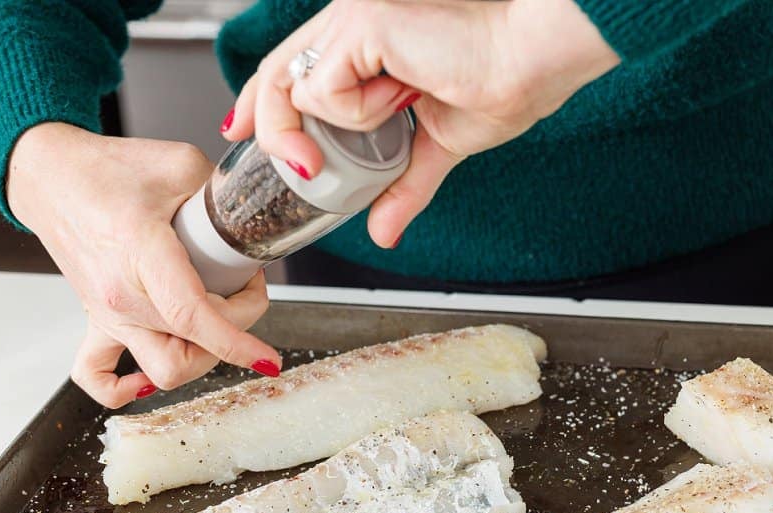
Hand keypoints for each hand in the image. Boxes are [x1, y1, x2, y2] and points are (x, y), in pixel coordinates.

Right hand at [7, 122, 281, 407]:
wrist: (50, 175)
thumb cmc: (107, 170)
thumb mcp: (182, 165)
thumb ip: (226, 196)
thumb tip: (258, 224)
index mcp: (142, 253)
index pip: (193, 316)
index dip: (237, 342)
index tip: (267, 358)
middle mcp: (122, 296)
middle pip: (190, 352)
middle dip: (233, 332)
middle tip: (243, 291)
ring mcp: (108, 314)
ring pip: (161, 371)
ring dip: (198, 358)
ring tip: (213, 322)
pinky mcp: (97, 320)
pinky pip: (97, 374)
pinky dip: (127, 388)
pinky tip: (151, 376)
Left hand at [223, 0, 618, 246]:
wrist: (530, 65)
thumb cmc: (498, 84)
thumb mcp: (434, 149)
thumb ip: (402, 186)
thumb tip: (385, 232)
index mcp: (365, 42)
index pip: (293, 69)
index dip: (262, 103)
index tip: (242, 131)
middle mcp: (349, 24)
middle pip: (276, 75)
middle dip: (271, 128)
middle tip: (303, 170)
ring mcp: (350, 20)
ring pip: (295, 89)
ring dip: (340, 125)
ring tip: (397, 109)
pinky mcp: (359, 24)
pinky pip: (326, 93)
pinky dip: (362, 112)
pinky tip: (405, 93)